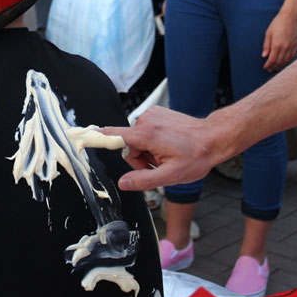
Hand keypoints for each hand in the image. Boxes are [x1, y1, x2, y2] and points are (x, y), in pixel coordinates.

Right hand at [101, 107, 217, 190]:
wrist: (213, 138)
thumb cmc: (196, 157)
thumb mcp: (171, 176)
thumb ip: (144, 180)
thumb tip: (123, 183)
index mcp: (147, 134)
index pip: (114, 135)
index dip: (98, 138)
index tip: (82, 135)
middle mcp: (146, 120)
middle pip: (128, 146)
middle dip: (141, 159)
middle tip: (160, 165)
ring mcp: (152, 115)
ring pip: (137, 140)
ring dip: (148, 151)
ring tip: (168, 155)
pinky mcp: (157, 113)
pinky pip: (145, 131)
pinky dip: (153, 141)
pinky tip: (169, 145)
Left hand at [262, 7, 296, 71]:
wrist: (290, 17)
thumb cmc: (278, 23)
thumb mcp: (268, 33)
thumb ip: (266, 45)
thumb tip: (264, 55)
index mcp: (277, 45)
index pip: (272, 60)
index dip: (268, 65)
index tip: (265, 67)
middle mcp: (285, 47)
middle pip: (279, 62)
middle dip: (274, 67)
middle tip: (270, 69)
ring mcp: (292, 46)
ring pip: (286, 60)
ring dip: (281, 65)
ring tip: (276, 67)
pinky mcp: (296, 45)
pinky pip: (292, 56)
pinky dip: (288, 60)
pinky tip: (285, 62)